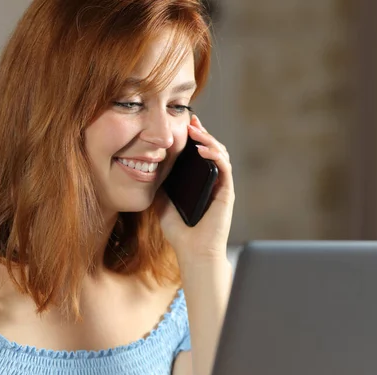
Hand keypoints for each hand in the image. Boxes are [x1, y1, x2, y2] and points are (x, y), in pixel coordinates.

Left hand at [154, 115, 234, 265]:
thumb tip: (149, 167)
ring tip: (195, 130)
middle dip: (202, 132)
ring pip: (220, 154)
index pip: (200, 154)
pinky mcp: (227, 192)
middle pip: (212, 149)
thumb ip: (160, 186)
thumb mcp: (162, 203)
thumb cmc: (179, 233)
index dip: (194, 137)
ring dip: (208, 139)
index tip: (184, 124)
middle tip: (190, 120)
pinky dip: (215, 154)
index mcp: (200, 183)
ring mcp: (221, 186)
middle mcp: (213, 182)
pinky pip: (224, 167)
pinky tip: (202, 149)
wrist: (192, 252)